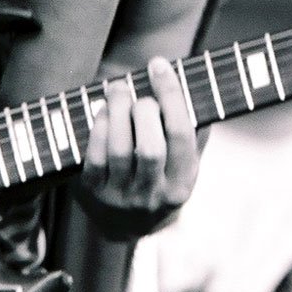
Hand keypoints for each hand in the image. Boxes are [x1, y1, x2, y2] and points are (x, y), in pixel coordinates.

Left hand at [78, 56, 198, 238]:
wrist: (126, 226)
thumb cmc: (160, 178)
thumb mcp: (183, 164)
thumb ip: (194, 132)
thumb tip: (198, 86)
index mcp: (183, 183)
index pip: (182, 135)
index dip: (170, 95)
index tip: (159, 65)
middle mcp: (154, 195)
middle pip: (151, 148)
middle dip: (143, 110)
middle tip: (136, 91)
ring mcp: (122, 197)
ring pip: (119, 150)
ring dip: (117, 111)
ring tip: (117, 90)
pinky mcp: (94, 194)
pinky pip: (94, 157)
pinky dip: (98, 128)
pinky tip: (102, 112)